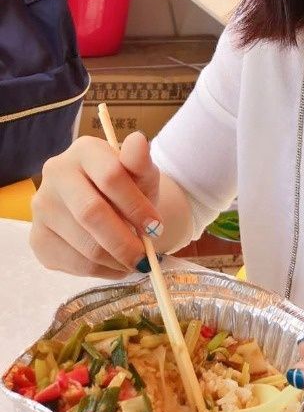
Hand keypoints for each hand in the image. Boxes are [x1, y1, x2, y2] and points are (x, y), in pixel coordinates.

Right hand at [30, 133, 162, 277]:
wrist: (112, 206)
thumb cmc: (130, 187)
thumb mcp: (143, 173)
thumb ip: (141, 161)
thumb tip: (138, 140)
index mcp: (84, 150)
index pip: (110, 176)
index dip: (136, 206)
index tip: (156, 227)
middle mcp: (55, 173)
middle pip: (91, 213)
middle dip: (124, 241)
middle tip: (145, 257)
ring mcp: (42, 207)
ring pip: (83, 244)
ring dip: (115, 260)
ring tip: (134, 260)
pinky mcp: (38, 238)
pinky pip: (72, 263)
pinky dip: (101, 271)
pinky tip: (115, 265)